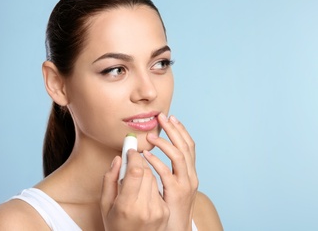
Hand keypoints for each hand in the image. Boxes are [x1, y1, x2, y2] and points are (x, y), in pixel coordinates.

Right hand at [100, 150, 169, 230]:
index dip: (134, 156)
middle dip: (139, 163)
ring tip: (135, 182)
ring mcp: (158, 210)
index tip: (130, 150)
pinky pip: (158, 189)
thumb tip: (118, 159)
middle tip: (131, 162)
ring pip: (154, 178)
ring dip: (145, 173)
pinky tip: (143, 193)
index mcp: (126, 205)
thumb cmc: (116, 225)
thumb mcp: (105, 204)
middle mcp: (144, 208)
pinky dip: (151, 186)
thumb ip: (109, 180)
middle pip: (146, 172)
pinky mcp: (165, 211)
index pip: (135, 172)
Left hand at [144, 113, 197, 230]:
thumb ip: (168, 169)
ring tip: (151, 135)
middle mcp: (191, 175)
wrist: (176, 228)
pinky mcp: (176, 193)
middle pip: (185, 146)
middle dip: (174, 129)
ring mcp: (185, 184)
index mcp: (190, 172)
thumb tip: (154, 152)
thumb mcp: (174, 185)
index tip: (171, 118)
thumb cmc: (171, 206)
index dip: (181, 130)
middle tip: (161, 117)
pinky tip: (146, 155)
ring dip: (165, 143)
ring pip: (179, 156)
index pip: (189, 145)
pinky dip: (157, 161)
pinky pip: (166, 173)